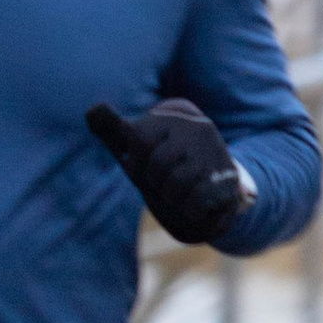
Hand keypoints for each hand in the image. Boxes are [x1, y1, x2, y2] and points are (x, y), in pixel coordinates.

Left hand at [86, 99, 242, 245]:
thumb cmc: (167, 170)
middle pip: (156, 162)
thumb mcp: (138, 150)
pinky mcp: (229, 178)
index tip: (150, 163)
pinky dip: (190, 210)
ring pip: (176, 182)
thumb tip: (93, 111)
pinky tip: (196, 204)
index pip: (138, 139)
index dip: (138, 162)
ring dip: (173, 197)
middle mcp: (197, 126)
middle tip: (167, 181)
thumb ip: (114, 131)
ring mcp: (215, 151)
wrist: (213, 197)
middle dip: (156, 181)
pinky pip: (196, 200)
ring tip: (181, 192)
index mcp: (173, 114)